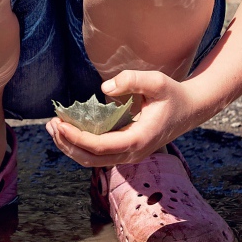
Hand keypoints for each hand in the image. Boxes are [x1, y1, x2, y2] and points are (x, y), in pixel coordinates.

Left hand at [45, 70, 201, 166]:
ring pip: (92, 161)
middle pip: (91, 159)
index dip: (76, 138)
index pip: (100, 147)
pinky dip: (80, 146)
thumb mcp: (157, 81)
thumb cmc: (173, 94)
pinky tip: (68, 130)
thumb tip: (104, 89)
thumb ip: (132, 80)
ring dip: (70, 147)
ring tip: (53, 127)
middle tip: (50, 124)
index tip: (59, 123)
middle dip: (67, 144)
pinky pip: (98, 155)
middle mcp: (133, 153)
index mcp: (139, 140)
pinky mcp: (126, 151)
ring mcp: (130, 155)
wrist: (190, 110)